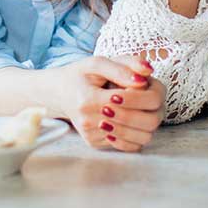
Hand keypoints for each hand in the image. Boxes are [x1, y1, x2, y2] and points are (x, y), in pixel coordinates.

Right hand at [51, 55, 165, 151]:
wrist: (62, 93)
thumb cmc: (82, 75)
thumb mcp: (97, 63)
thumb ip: (122, 67)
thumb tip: (145, 76)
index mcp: (87, 100)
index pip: (124, 100)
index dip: (138, 91)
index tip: (139, 82)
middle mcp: (88, 122)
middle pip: (135, 121)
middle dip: (145, 106)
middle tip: (144, 93)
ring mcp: (92, 135)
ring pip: (138, 137)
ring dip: (146, 121)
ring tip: (139, 105)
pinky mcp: (97, 144)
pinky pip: (130, 144)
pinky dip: (138, 130)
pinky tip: (132, 116)